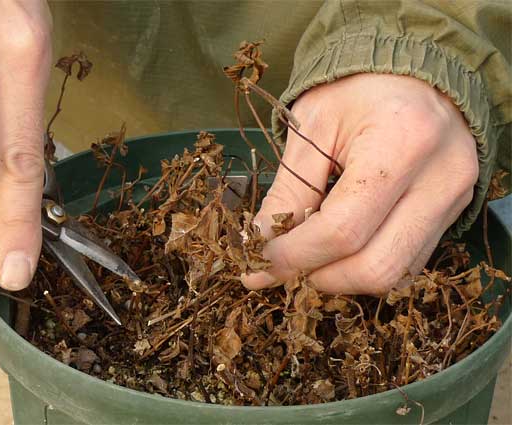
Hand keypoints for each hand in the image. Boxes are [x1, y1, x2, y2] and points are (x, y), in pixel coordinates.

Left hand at [242, 74, 477, 294]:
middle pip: (375, 267)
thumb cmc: (356, 89)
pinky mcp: (455, 212)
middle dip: (318, 276)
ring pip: (395, 275)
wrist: (414, 73)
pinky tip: (339, 248)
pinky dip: (366, 266)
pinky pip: (409, 263)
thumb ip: (288, 190)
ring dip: (341, 278)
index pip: (342, 230)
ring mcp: (455, 199)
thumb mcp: (311, 127)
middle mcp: (441, 179)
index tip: (258, 262)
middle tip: (282, 264)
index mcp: (402, 143)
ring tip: (309, 255)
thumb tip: (260, 244)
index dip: (293, 256)